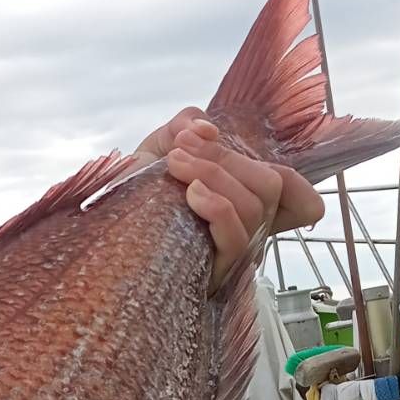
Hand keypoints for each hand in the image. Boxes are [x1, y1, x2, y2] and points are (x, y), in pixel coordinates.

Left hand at [135, 110, 323, 292]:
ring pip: (254, 205)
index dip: (298, 185)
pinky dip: (216, 205)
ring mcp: (234, 252)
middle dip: (227, 157)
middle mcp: (246, 228)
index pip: (295, 198)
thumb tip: (205, 128)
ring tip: (174, 165)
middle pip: (271, 186)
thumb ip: (186, 127)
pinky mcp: (216, 272)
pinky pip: (235, 235)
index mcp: (240, 200)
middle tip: (182, 149)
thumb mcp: (160, 149)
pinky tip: (190, 195)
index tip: (249, 158)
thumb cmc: (134, 195)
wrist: (101, 231)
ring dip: (214, 174)